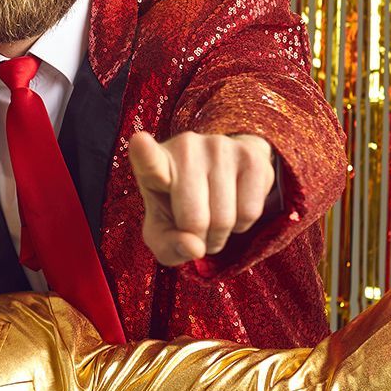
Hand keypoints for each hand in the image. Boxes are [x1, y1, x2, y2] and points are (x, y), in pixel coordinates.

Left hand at [128, 131, 277, 266]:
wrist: (222, 174)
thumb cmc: (180, 206)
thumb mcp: (163, 231)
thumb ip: (168, 247)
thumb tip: (194, 248)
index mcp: (154, 163)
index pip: (149, 160)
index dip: (145, 153)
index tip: (139, 142)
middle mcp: (185, 147)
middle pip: (194, 220)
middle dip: (199, 239)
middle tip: (196, 230)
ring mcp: (219, 147)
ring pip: (225, 219)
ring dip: (220, 235)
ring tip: (213, 219)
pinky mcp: (251, 156)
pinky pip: (250, 212)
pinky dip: (242, 224)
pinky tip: (234, 207)